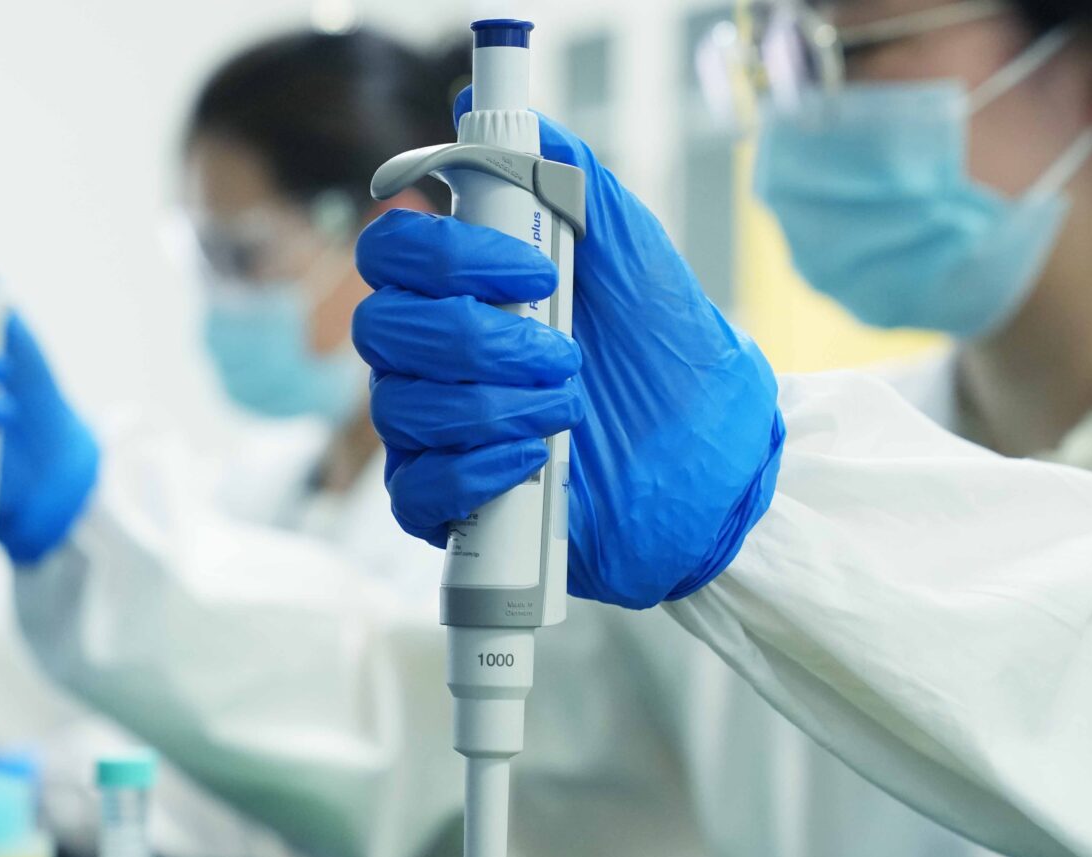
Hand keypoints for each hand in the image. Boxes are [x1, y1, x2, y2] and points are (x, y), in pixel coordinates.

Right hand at [354, 107, 783, 608]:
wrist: (710, 462)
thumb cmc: (667, 358)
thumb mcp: (633, 258)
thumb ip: (575, 183)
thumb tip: (518, 121)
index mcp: (456, 290)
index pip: (389, 253)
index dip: (445, 256)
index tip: (535, 270)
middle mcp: (426, 356)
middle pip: (381, 329)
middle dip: (476, 339)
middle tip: (561, 352)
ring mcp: (427, 429)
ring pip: (399, 407)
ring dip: (491, 405)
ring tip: (567, 410)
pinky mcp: (440, 501)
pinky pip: (413, 487)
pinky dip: (471, 470)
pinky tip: (529, 459)